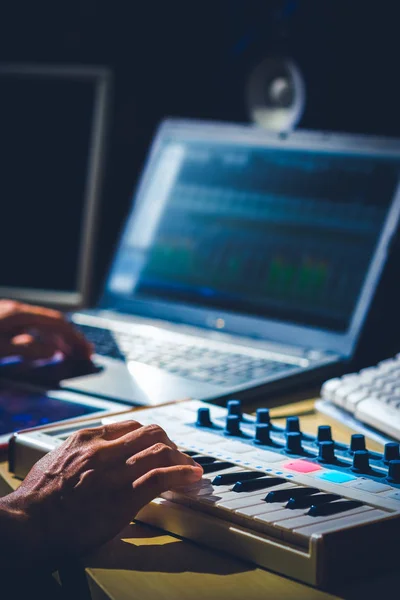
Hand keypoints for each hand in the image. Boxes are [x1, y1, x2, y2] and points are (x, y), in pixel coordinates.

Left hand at [0, 299, 91, 360]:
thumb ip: (26, 348)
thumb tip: (52, 351)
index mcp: (19, 313)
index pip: (57, 322)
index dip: (74, 336)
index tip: (86, 350)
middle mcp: (17, 310)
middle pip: (52, 322)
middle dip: (71, 337)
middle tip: (84, 353)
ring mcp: (9, 313)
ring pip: (42, 324)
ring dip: (58, 338)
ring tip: (69, 353)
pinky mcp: (3, 319)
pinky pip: (31, 327)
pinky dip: (43, 338)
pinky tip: (43, 347)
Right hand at [0, 420, 202, 568]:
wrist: (27, 524)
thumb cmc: (37, 498)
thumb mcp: (55, 461)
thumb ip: (77, 454)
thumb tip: (88, 457)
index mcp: (88, 439)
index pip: (131, 427)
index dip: (150, 436)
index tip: (159, 445)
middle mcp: (105, 449)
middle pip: (151, 433)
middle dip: (170, 443)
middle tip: (179, 456)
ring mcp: (116, 471)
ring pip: (160, 450)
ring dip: (182, 458)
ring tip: (191, 468)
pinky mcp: (124, 496)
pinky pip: (161, 476)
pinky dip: (182, 474)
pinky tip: (192, 477)